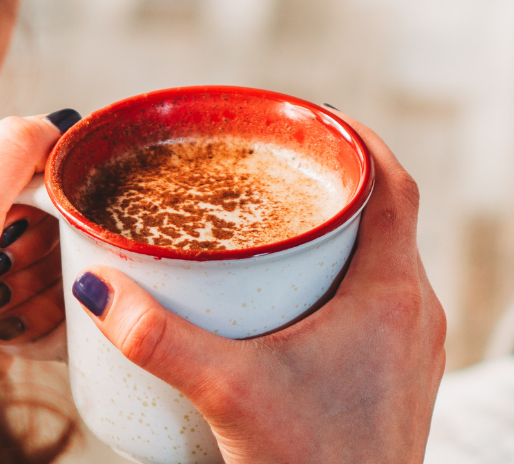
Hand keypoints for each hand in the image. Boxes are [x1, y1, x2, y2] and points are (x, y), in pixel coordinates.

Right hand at [71, 112, 445, 463]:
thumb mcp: (228, 394)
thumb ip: (157, 337)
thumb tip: (96, 288)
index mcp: (394, 293)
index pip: (393, 183)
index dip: (354, 139)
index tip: (306, 119)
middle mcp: (417, 314)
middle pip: (383, 220)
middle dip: (326, 189)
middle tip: (266, 173)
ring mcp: (414, 354)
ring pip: (380, 267)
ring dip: (334, 240)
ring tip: (269, 230)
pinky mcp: (399, 387)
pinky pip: (376, 309)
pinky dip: (336, 287)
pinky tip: (285, 307)